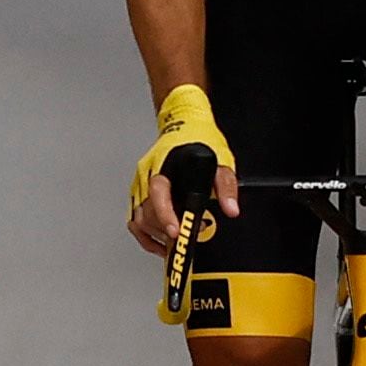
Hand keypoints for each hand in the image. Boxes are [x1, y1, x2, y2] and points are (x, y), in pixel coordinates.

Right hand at [128, 84, 237, 256]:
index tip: (175, 232)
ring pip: (138, 218)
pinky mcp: (139, 192)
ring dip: (156, 234)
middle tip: (187, 239)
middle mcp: (147, 177)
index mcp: (163, 168)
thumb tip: (230, 209)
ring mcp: (140, 185)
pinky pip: (134, 219)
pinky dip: (145, 235)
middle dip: (166, 230)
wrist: (185, 123)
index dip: (165, 216)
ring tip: (175, 242)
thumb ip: (225, 186)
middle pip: (147, 212)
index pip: (158, 195)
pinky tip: (160, 242)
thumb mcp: (221, 160)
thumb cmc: (199, 139)